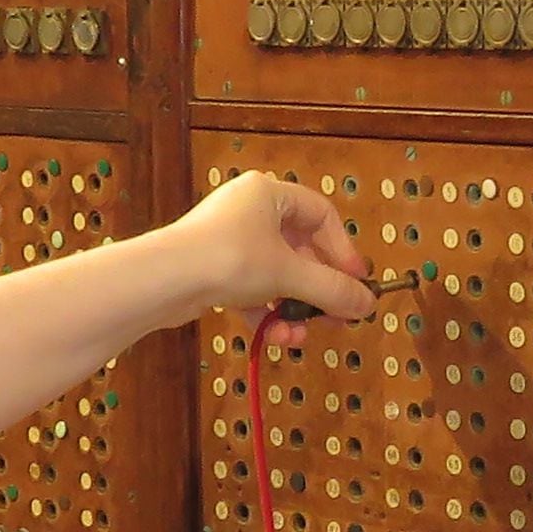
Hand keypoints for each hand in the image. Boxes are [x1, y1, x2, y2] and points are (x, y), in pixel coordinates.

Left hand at [170, 168, 372, 343]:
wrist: (163, 280)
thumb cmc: (228, 259)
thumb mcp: (289, 274)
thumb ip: (332, 290)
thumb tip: (369, 304)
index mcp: (269, 193)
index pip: (321, 215)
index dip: (343, 250)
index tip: (355, 282)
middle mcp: (248, 210)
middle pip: (299, 250)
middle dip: (316, 290)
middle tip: (335, 319)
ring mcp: (228, 240)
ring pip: (274, 275)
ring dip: (291, 308)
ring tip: (299, 336)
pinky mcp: (211, 269)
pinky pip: (250, 289)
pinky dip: (264, 312)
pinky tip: (273, 337)